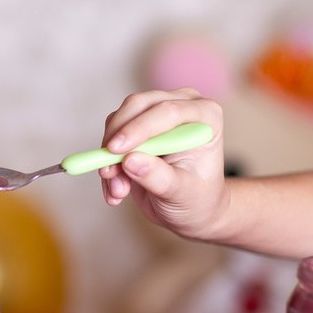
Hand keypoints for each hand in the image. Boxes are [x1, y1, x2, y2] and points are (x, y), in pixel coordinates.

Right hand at [98, 88, 225, 239]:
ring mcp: (156, 112)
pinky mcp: (136, 123)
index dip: (139, 128)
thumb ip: (158, 177)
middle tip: (107, 171)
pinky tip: (116, 188)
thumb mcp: (182, 194)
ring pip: (119, 119)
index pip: (168, 111)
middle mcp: (181, 105)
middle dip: (117, 138)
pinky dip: (106, 161)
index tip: (115, 151)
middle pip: (138, 105)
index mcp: (206, 115)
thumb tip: (130, 161)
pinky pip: (111, 134)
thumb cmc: (196, 199)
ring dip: (110, 155)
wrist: (189, 208)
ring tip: (119, 191)